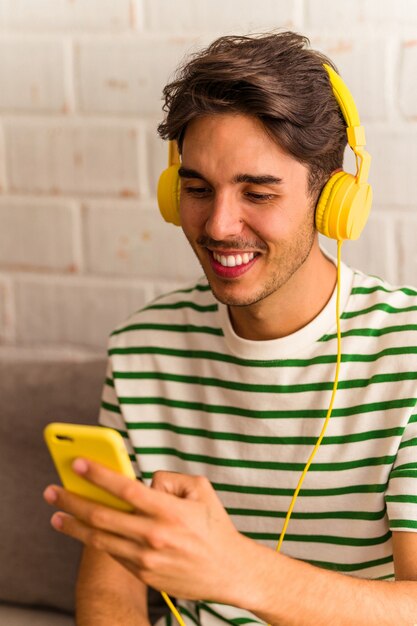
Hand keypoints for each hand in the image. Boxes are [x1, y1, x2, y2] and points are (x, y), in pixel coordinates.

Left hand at [43, 460, 262, 604]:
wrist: (229, 571)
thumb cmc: (215, 526)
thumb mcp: (200, 489)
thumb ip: (169, 479)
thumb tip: (142, 481)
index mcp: (169, 511)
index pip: (125, 488)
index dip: (98, 474)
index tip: (77, 464)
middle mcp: (154, 536)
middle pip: (103, 516)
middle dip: (72, 501)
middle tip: (52, 491)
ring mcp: (147, 559)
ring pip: (100, 539)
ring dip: (74, 526)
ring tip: (57, 516)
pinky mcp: (145, 575)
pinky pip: (114, 554)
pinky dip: (96, 541)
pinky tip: (85, 532)